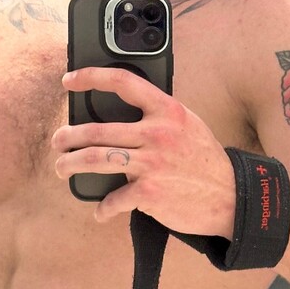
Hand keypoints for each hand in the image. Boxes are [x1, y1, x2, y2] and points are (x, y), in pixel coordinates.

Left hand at [54, 67, 235, 235]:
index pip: (123, 81)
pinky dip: (103, 208)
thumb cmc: (203, 160)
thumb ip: (158, 115)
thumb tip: (119, 111)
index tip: (69, 80)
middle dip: (68, 137)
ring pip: (95, 159)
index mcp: (167, 110)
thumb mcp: (187, 124)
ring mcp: (152, 163)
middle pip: (97, 130)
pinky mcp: (150, 192)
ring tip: (62, 168)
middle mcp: (158, 133)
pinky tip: (101, 211)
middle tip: (58, 141)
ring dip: (70, 165)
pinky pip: (113, 199)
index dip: (91, 77)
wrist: (231, 196)